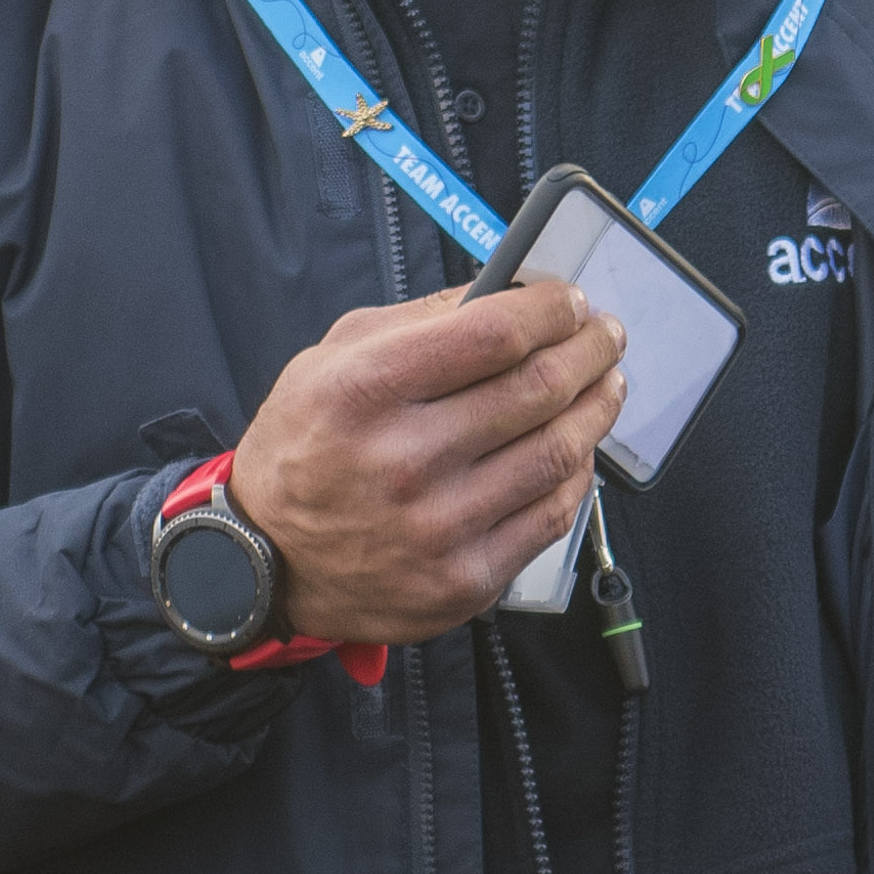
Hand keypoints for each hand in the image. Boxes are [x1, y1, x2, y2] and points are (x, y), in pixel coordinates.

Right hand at [226, 278, 623, 644]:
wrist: (265, 561)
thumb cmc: (303, 448)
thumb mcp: (330, 359)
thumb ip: (418, 321)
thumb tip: (508, 293)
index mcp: (365, 391)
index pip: (494, 334)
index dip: (551, 309)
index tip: (570, 301)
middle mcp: (403, 461)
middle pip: (537, 389)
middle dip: (589, 350)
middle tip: (605, 334)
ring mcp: (437, 528)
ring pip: (556, 452)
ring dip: (597, 407)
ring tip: (607, 383)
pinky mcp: (463, 580)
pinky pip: (549, 517)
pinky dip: (577, 474)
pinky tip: (579, 448)